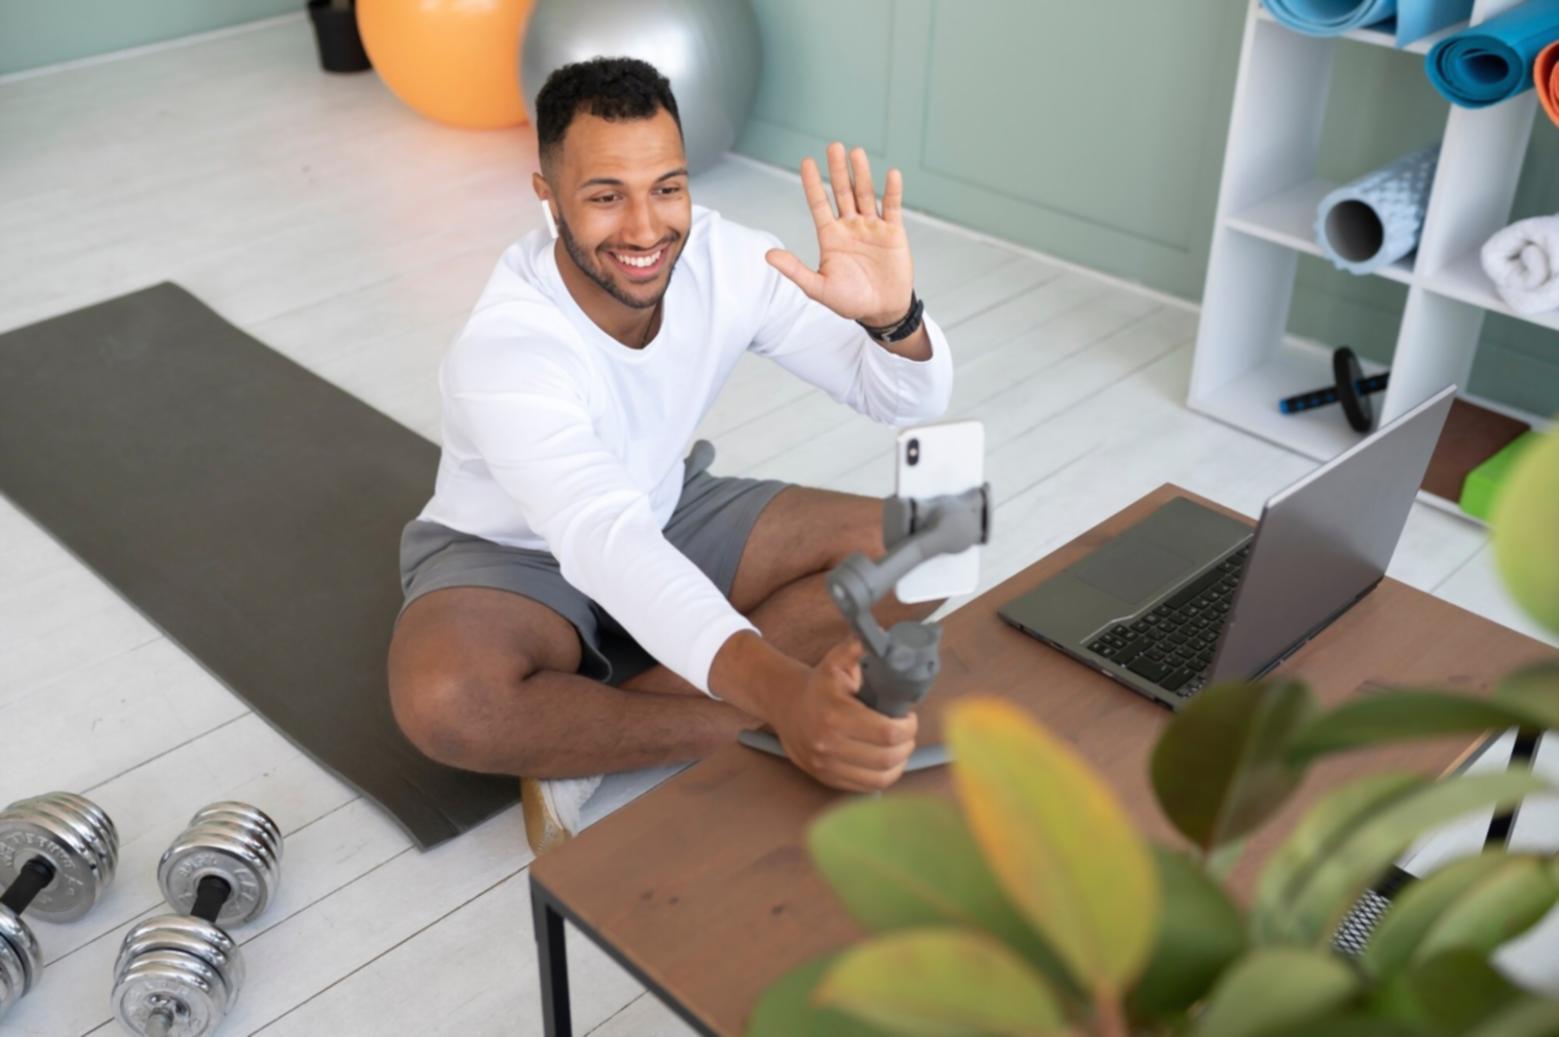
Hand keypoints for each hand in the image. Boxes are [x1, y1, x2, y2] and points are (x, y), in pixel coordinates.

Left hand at [765, 142, 914, 327]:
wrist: (881, 311)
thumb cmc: (849, 301)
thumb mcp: (818, 288)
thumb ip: (795, 270)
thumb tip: (768, 255)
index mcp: (830, 236)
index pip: (819, 204)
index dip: (812, 184)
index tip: (807, 162)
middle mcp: (850, 226)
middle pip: (842, 192)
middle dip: (837, 170)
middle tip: (833, 146)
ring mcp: (872, 227)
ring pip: (865, 194)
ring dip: (861, 174)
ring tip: (856, 153)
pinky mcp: (893, 233)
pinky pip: (892, 208)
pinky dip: (892, 191)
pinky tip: (891, 174)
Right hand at [767, 638, 918, 792]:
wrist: (784, 704)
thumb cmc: (818, 684)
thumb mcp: (836, 661)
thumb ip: (859, 648)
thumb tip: (885, 638)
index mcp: (836, 715)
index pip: (887, 733)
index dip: (908, 727)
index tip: (909, 717)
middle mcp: (829, 744)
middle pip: (887, 758)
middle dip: (906, 745)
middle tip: (907, 732)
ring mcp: (826, 765)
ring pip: (880, 778)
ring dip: (898, 763)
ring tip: (899, 747)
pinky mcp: (826, 778)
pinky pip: (866, 788)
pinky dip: (883, 776)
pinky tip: (886, 761)